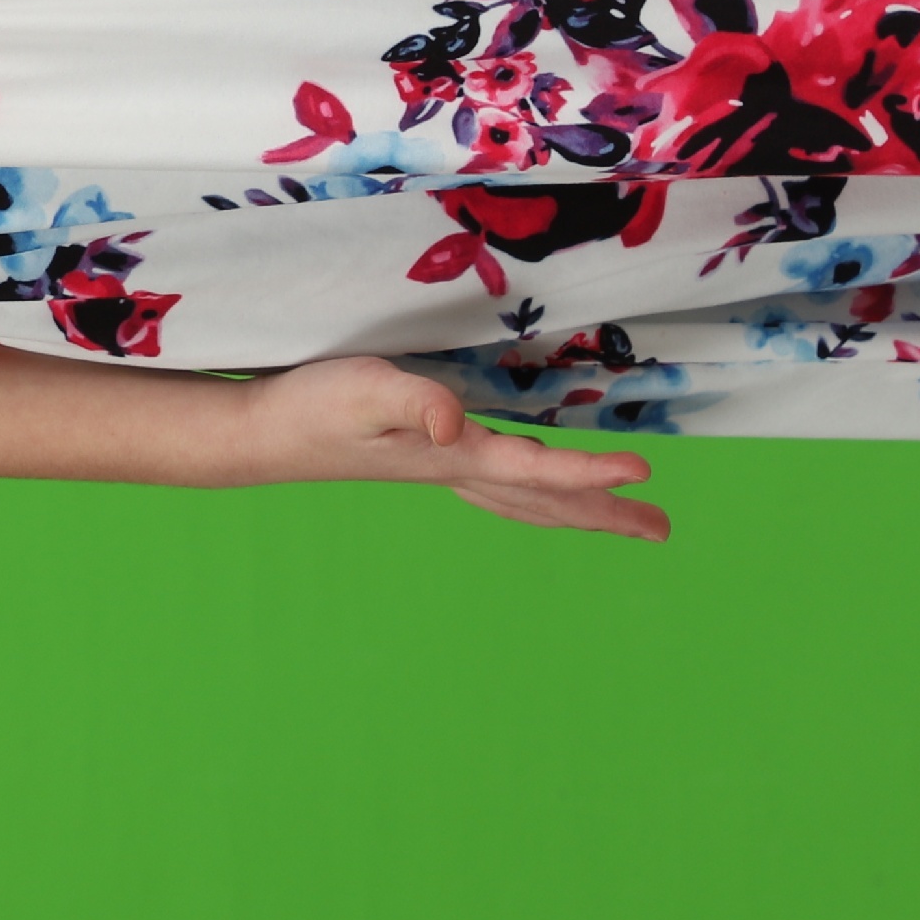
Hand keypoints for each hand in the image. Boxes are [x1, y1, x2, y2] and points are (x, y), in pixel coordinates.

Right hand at [225, 354, 666, 541]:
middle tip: (660, 529)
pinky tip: (532, 488)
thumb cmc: (309, 406)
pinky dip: (534, 494)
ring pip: (525, 500)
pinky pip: (501, 486)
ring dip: (577, 510)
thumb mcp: (362, 390)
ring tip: (623, 520)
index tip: (644, 473)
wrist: (260, 433)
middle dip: (603, 513)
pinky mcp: (423, 459)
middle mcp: (454, 469)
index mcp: (450, 457)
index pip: (534, 471)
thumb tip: (456, 424)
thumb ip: (412, 402)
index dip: (590, 472)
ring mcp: (439, 469)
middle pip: (544, 502)